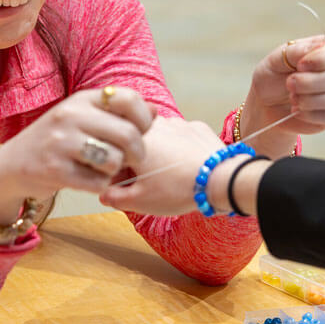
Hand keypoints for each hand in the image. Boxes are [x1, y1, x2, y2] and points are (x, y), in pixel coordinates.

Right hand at [0, 87, 153, 236]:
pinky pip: (97, 182)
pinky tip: (88, 180)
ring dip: (115, 170)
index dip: (143, 119)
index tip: (140, 133)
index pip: (128, 98)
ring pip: (115, 160)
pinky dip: (99, 185)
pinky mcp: (54, 169)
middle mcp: (70, 115)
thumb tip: (155, 112)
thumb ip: (117, 115)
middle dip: (137, 153)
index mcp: (81, 99)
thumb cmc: (57, 142)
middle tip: (130, 160)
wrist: (12, 165)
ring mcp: (61, 142)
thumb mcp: (83, 119)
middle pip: (128, 134)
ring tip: (102, 169)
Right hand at [99, 116, 220, 215]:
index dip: (115, 172)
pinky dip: (179, 148)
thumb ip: (116, 197)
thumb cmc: (177, 189)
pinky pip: (181, 137)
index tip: (122, 186)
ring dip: (158, 153)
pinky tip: (185, 165)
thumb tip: (103, 194)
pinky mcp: (196, 126)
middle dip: (136, 161)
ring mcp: (177, 123)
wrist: (221, 179)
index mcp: (134, 140)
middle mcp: (153, 125)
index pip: (114, 152)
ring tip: (168, 175)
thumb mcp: (140, 201)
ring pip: (159, 138)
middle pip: (136, 142)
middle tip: (146, 183)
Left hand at [237, 34, 324, 156]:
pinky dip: (310, 114)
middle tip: (290, 84)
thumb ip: (296, 51)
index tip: (300, 66)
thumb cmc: (273, 76)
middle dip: (313, 82)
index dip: (323, 58)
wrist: (265, 103)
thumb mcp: (277, 59)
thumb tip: (315, 50)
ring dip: (313, 100)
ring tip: (293, 98)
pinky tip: (296, 110)